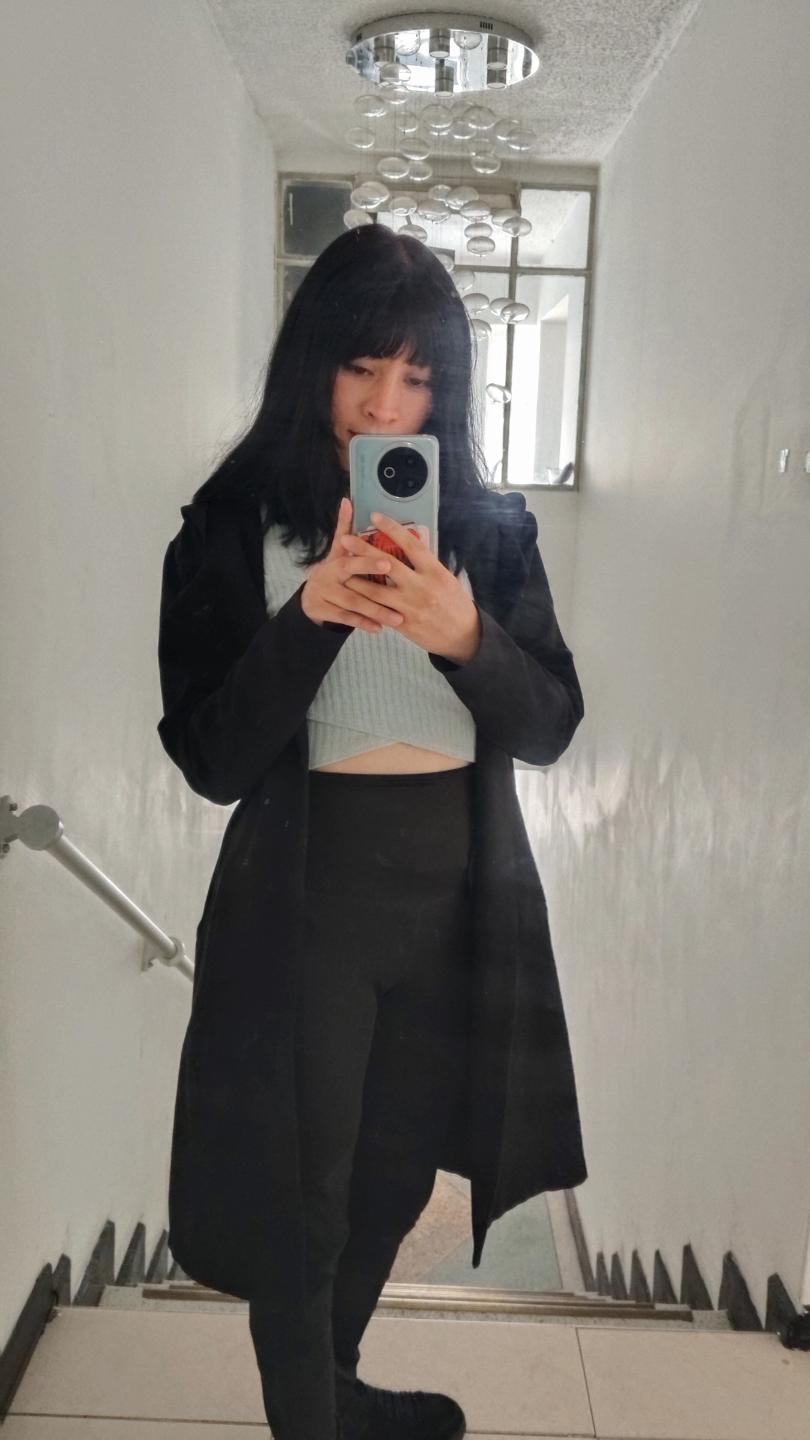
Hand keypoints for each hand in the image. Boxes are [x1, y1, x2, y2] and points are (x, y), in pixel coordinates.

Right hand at [299, 497, 404, 631]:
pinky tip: (379, 628)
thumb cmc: (334, 572)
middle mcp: (327, 575)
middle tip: (398, 591)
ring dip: (376, 610)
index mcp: (335, 560)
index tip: (389, 563)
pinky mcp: (322, 611)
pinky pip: (346, 618)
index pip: (352, 558)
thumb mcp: (337, 552)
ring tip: (398, 617)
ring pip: (352, 603)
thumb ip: (344, 529)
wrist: (310, 599)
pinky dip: (363, 623)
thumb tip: (347, 500)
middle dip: (374, 585)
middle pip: (352, 580)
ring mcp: (323, 594)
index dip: (368, 560)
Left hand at [339, 510, 481, 663]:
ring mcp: (410, 607)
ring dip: (356, 578)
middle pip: (387, 564)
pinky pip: (379, 611)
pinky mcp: (403, 624)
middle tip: (346, 539)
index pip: (410, 545)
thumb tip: (413, 540)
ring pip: (376, 591)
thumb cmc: (455, 603)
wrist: (463, 636)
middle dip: (363, 550)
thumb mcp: (446, 578)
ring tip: (340, 567)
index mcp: (435, 572)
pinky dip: (364, 602)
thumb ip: (427, 562)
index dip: (392, 529)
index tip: (375, 517)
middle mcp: (421, 587)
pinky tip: (352, 594)